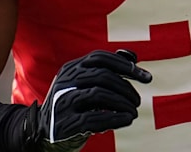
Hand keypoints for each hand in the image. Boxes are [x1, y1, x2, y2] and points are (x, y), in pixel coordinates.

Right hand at [32, 49, 152, 151]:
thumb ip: (106, 70)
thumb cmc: (73, 106)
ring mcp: (62, 102)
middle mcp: (65, 82)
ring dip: (123, 103)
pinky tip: (127, 120)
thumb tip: (133, 56)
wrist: (43, 132)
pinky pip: (94, 118)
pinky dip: (115, 118)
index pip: (100, 57)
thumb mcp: (85, 85)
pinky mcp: (64, 124)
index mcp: (71, 68)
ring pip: (99, 95)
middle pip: (102, 75)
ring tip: (134, 112)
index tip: (147, 78)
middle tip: (138, 101)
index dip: (126, 65)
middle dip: (126, 87)